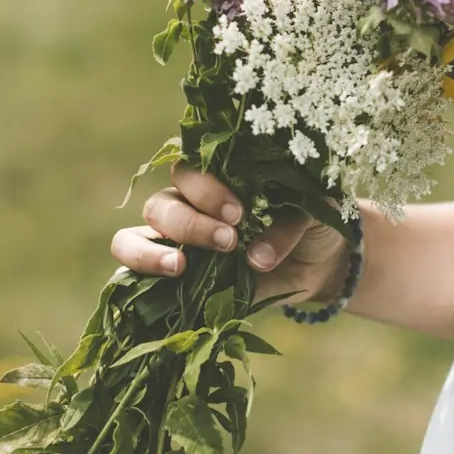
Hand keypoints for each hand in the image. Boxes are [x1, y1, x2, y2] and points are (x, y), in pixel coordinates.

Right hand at [110, 161, 351, 306]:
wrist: (321, 262)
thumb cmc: (312, 223)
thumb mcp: (313, 214)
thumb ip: (286, 227)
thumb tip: (256, 258)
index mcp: (217, 177)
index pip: (189, 170)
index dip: (206, 190)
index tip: (238, 213)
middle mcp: (187, 206)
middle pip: (161, 205)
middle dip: (189, 224)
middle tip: (228, 241)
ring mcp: (174, 243)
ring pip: (132, 236)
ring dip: (151, 251)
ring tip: (180, 266)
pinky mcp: (173, 278)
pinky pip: (134, 274)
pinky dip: (140, 275)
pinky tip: (166, 283)